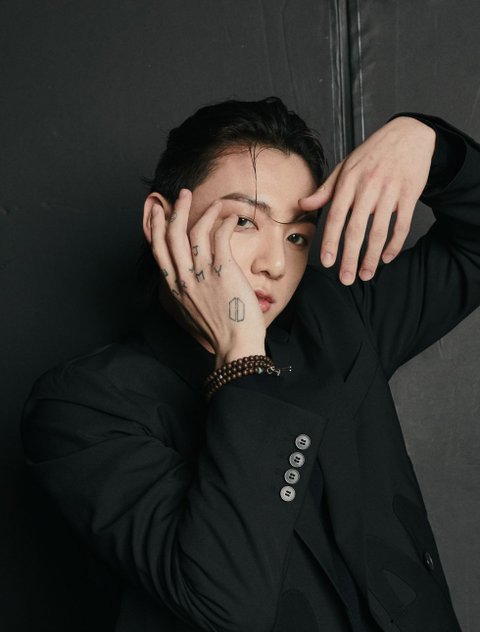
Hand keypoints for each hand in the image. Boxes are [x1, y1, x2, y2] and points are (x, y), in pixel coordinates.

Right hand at [146, 189, 265, 364]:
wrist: (235, 345)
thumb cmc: (219, 330)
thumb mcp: (193, 309)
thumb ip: (187, 290)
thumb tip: (189, 276)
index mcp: (174, 287)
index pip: (159, 249)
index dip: (156, 226)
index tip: (157, 211)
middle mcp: (184, 278)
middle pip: (172, 235)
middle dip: (175, 210)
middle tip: (182, 195)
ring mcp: (202, 273)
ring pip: (195, 231)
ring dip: (203, 211)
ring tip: (215, 202)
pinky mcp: (223, 270)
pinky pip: (221, 236)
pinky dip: (225, 223)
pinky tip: (231, 219)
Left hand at [298, 116, 435, 284]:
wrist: (409, 134)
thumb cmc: (372, 153)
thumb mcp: (345, 166)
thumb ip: (325, 189)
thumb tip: (302, 205)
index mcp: (349, 181)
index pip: (336, 216)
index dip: (331, 241)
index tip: (328, 262)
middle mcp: (368, 186)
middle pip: (356, 229)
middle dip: (350, 257)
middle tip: (346, 279)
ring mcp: (390, 191)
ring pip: (380, 231)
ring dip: (372, 256)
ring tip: (366, 275)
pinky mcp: (410, 194)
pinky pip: (402, 225)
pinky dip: (395, 244)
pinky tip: (387, 258)